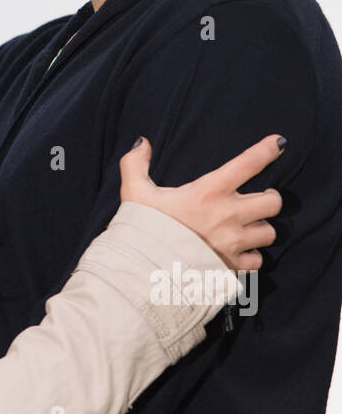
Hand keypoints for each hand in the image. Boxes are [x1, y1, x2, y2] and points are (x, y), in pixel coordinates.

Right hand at [119, 133, 284, 272]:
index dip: (267, 150)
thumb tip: (140, 142)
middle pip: (272, 202)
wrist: (144, 272)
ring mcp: (233, 243)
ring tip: (248, 227)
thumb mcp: (134, 193)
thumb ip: (136, 164)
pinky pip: (257, 260)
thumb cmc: (143, 229)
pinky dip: (252, 256)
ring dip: (260, 228)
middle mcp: (227, 215)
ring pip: (269, 232)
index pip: (247, 164)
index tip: (278, 143)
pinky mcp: (232, 266)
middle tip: (258, 198)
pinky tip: (239, 252)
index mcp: (208, 192)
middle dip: (268, 198)